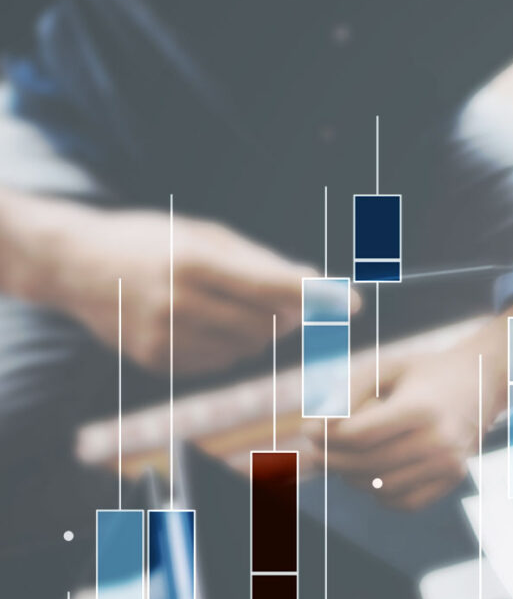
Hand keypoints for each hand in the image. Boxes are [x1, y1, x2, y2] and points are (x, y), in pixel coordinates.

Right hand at [47, 205, 326, 375]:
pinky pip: (219, 363)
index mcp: (194, 262)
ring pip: (247, 348)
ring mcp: (165, 337)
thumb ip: (261, 262)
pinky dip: (224, 346)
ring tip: (223, 303)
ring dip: (254, 331)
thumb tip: (317, 285)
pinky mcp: (156, 361)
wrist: (73, 264)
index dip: (317, 297)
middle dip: (284, 316)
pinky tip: (198, 322)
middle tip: (277, 300)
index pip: (273, 287)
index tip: (353, 305)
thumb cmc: (149, 240)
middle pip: (267, 325)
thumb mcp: (203, 235)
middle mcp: (178, 302)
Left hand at [323, 315, 507, 509]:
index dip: (325, 437)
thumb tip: (314, 430)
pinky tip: (374, 472)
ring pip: (379, 488)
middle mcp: (440, 441)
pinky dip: (379, 493)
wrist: (482, 382)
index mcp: (422, 409)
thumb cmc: (424, 373)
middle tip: (315, 451)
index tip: (309, 431)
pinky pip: (403, 502)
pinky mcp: (454, 479)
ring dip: (353, 477)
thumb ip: (346, 393)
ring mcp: (450, 464)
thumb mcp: (384, 368)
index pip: (358, 436)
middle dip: (330, 460)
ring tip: (349, 456)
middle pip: (365, 465)